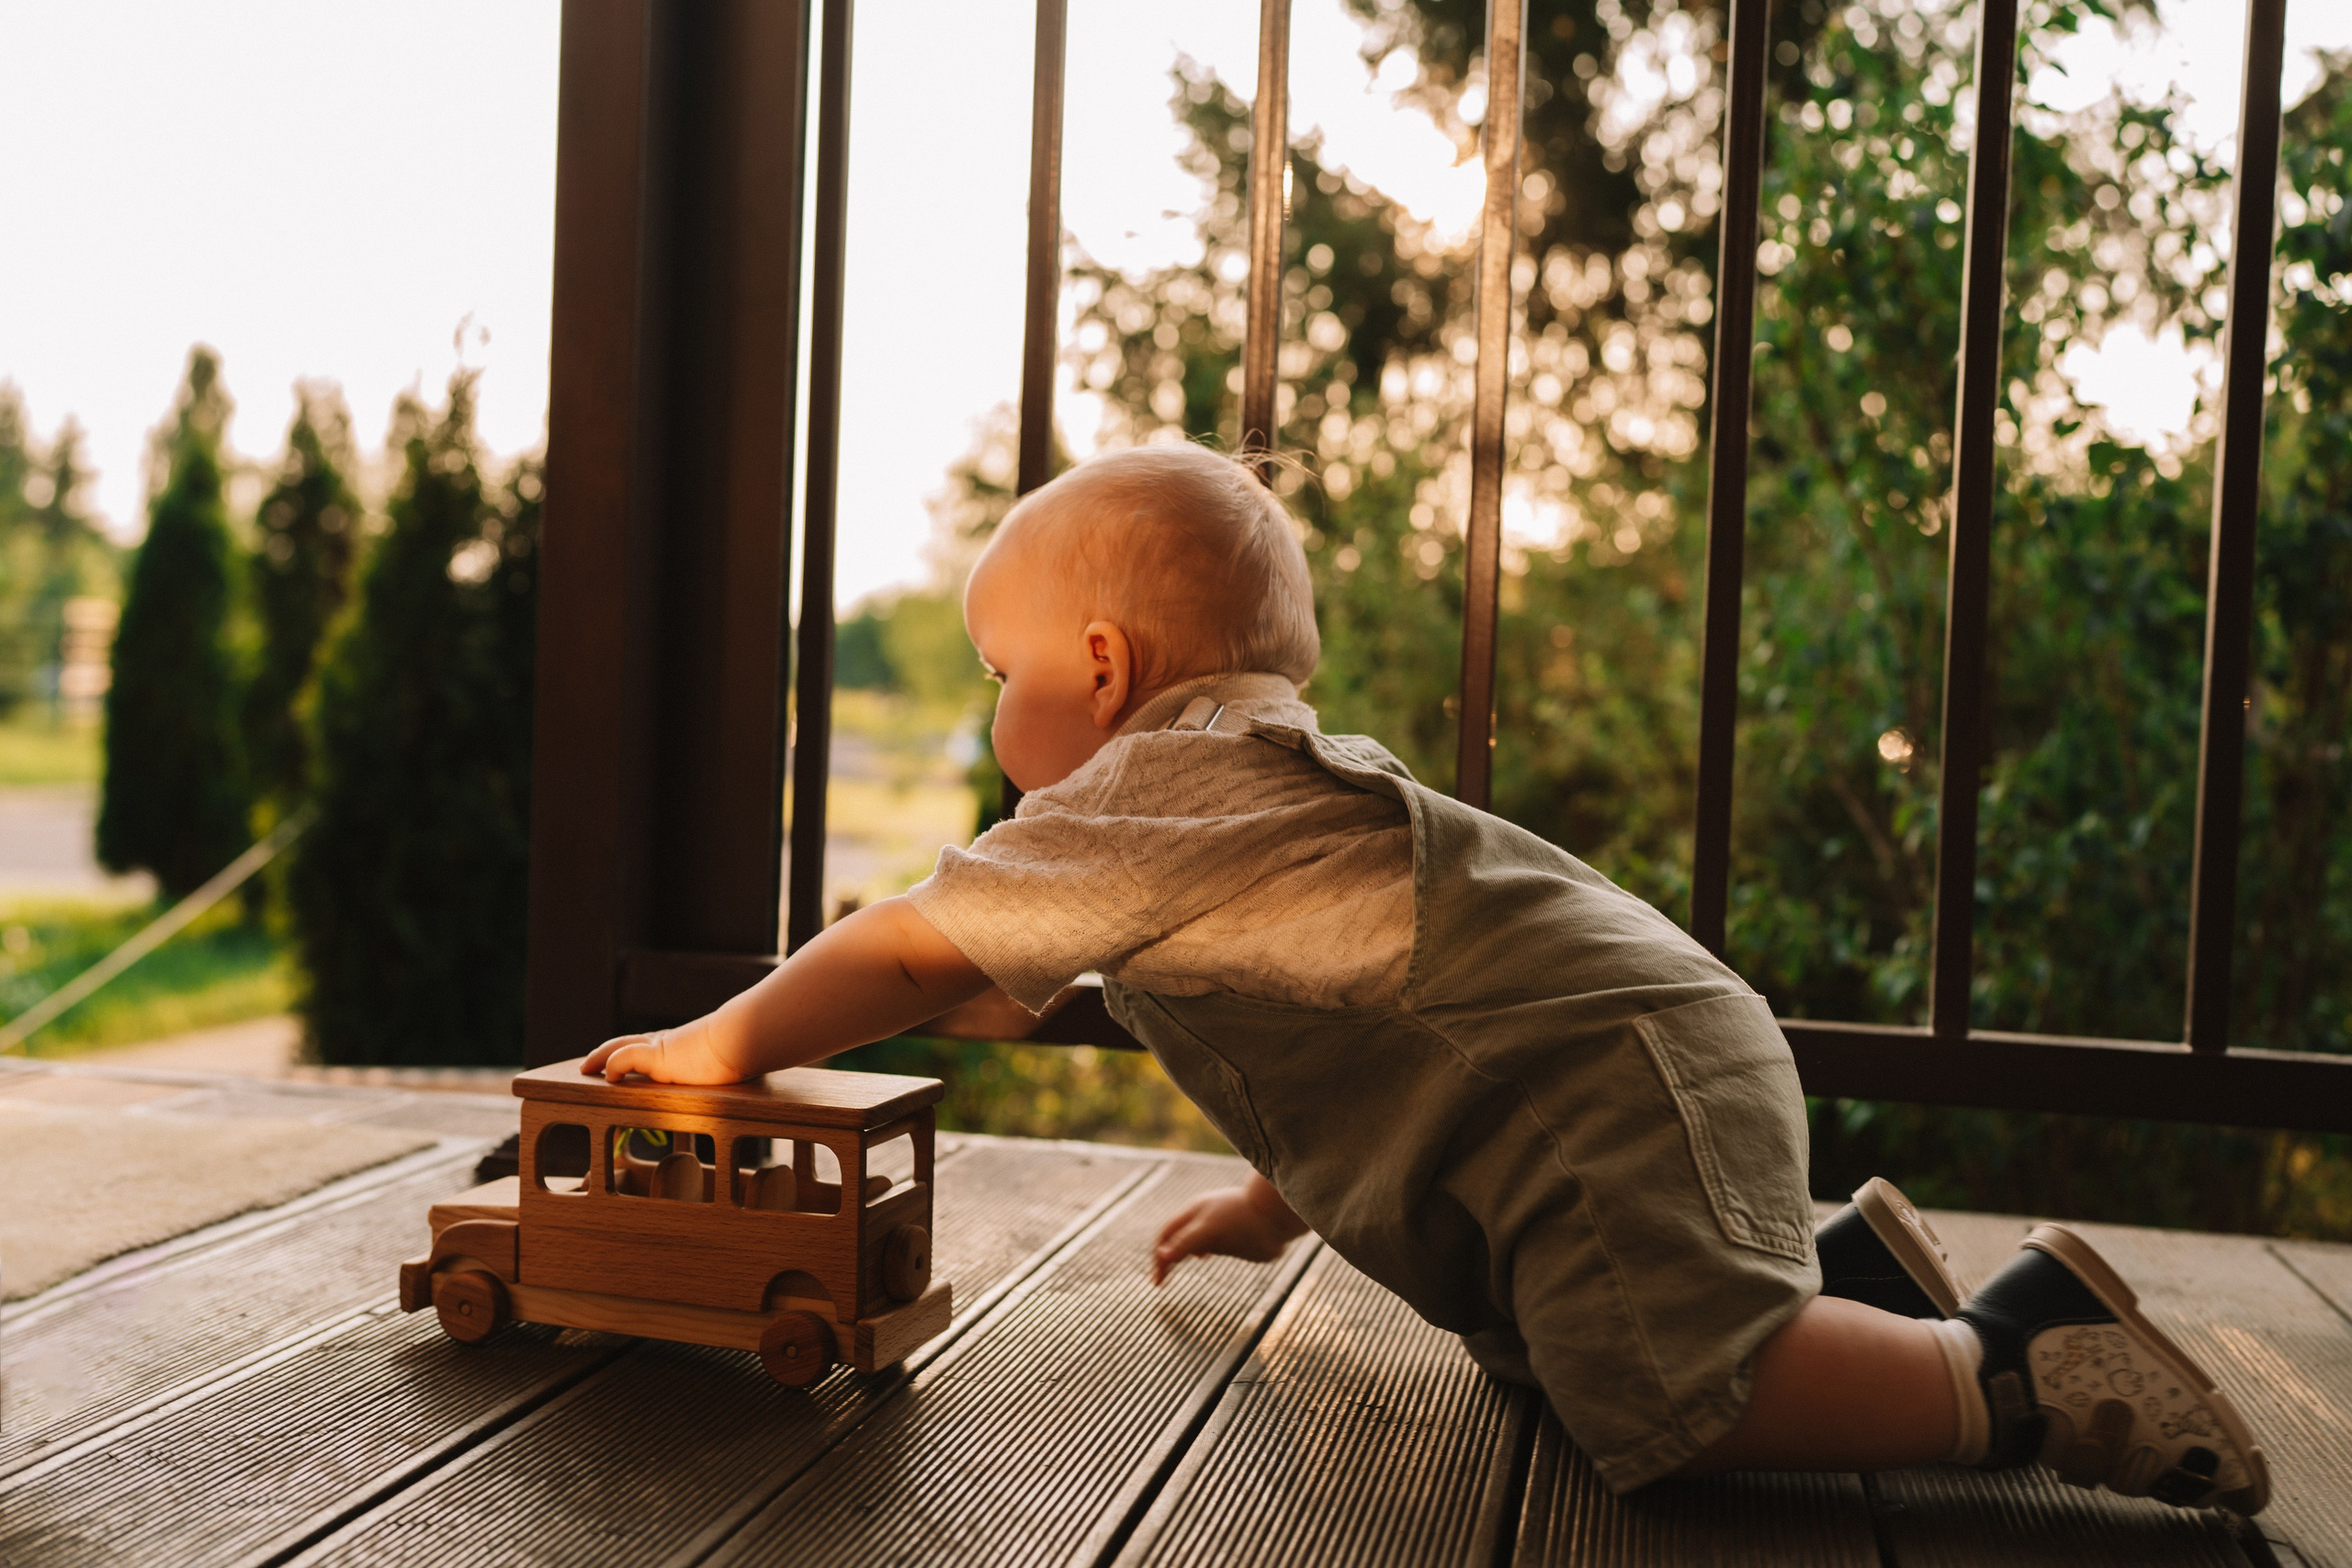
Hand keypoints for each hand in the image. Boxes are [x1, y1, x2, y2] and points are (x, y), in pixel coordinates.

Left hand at [580, 1021, 746, 1084]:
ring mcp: (660, 1048)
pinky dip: (612, 1064)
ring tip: (587, 1067)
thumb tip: (748, 1076)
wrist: (743, 1039)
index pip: (650, 1046)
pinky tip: (606, 1075)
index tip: (621, 1060)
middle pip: (627, 1042)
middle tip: (590, 1063)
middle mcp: (667, 1043)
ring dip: (600, 1056)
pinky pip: (625, 1057)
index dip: (631, 1052)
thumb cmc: (742, 1050)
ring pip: (619, 1047)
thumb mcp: (730, 1063)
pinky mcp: (657, 1056)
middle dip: (607, 1052)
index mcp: (681, 1045)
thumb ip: (726, 1068)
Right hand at [1150, 1175, 1308, 1285]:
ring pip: (1193, 1239)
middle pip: (1176, 1236)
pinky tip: (1202, 1256)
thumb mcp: (1208, 1231)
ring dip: (1182, 1252)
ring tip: (1174, 1266)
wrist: (1278, 1216)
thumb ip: (1185, 1243)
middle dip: (1166, 1255)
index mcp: (1195, 1213)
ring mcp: (1219, 1225)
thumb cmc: (1242, 1221)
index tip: (1157, 1282)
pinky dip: (1201, 1249)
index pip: (1167, 1235)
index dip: (1159, 1257)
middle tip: (1160, 1279)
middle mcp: (1204, 1217)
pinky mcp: (1235, 1233)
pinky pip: (1211, 1241)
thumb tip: (1162, 1256)